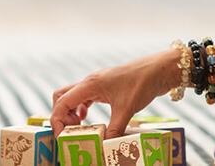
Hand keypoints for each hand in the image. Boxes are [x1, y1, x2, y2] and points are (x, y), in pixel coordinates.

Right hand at [51, 50, 179, 138]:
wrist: (157, 70)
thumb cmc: (141, 83)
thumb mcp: (127, 109)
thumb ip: (115, 128)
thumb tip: (105, 145)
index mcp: (90, 85)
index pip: (62, 101)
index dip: (57, 119)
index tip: (61, 135)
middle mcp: (89, 83)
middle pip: (62, 97)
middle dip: (61, 115)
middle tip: (70, 131)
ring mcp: (95, 84)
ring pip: (72, 97)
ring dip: (70, 112)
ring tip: (79, 128)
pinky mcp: (103, 87)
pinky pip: (84, 98)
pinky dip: (81, 109)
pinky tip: (87, 118)